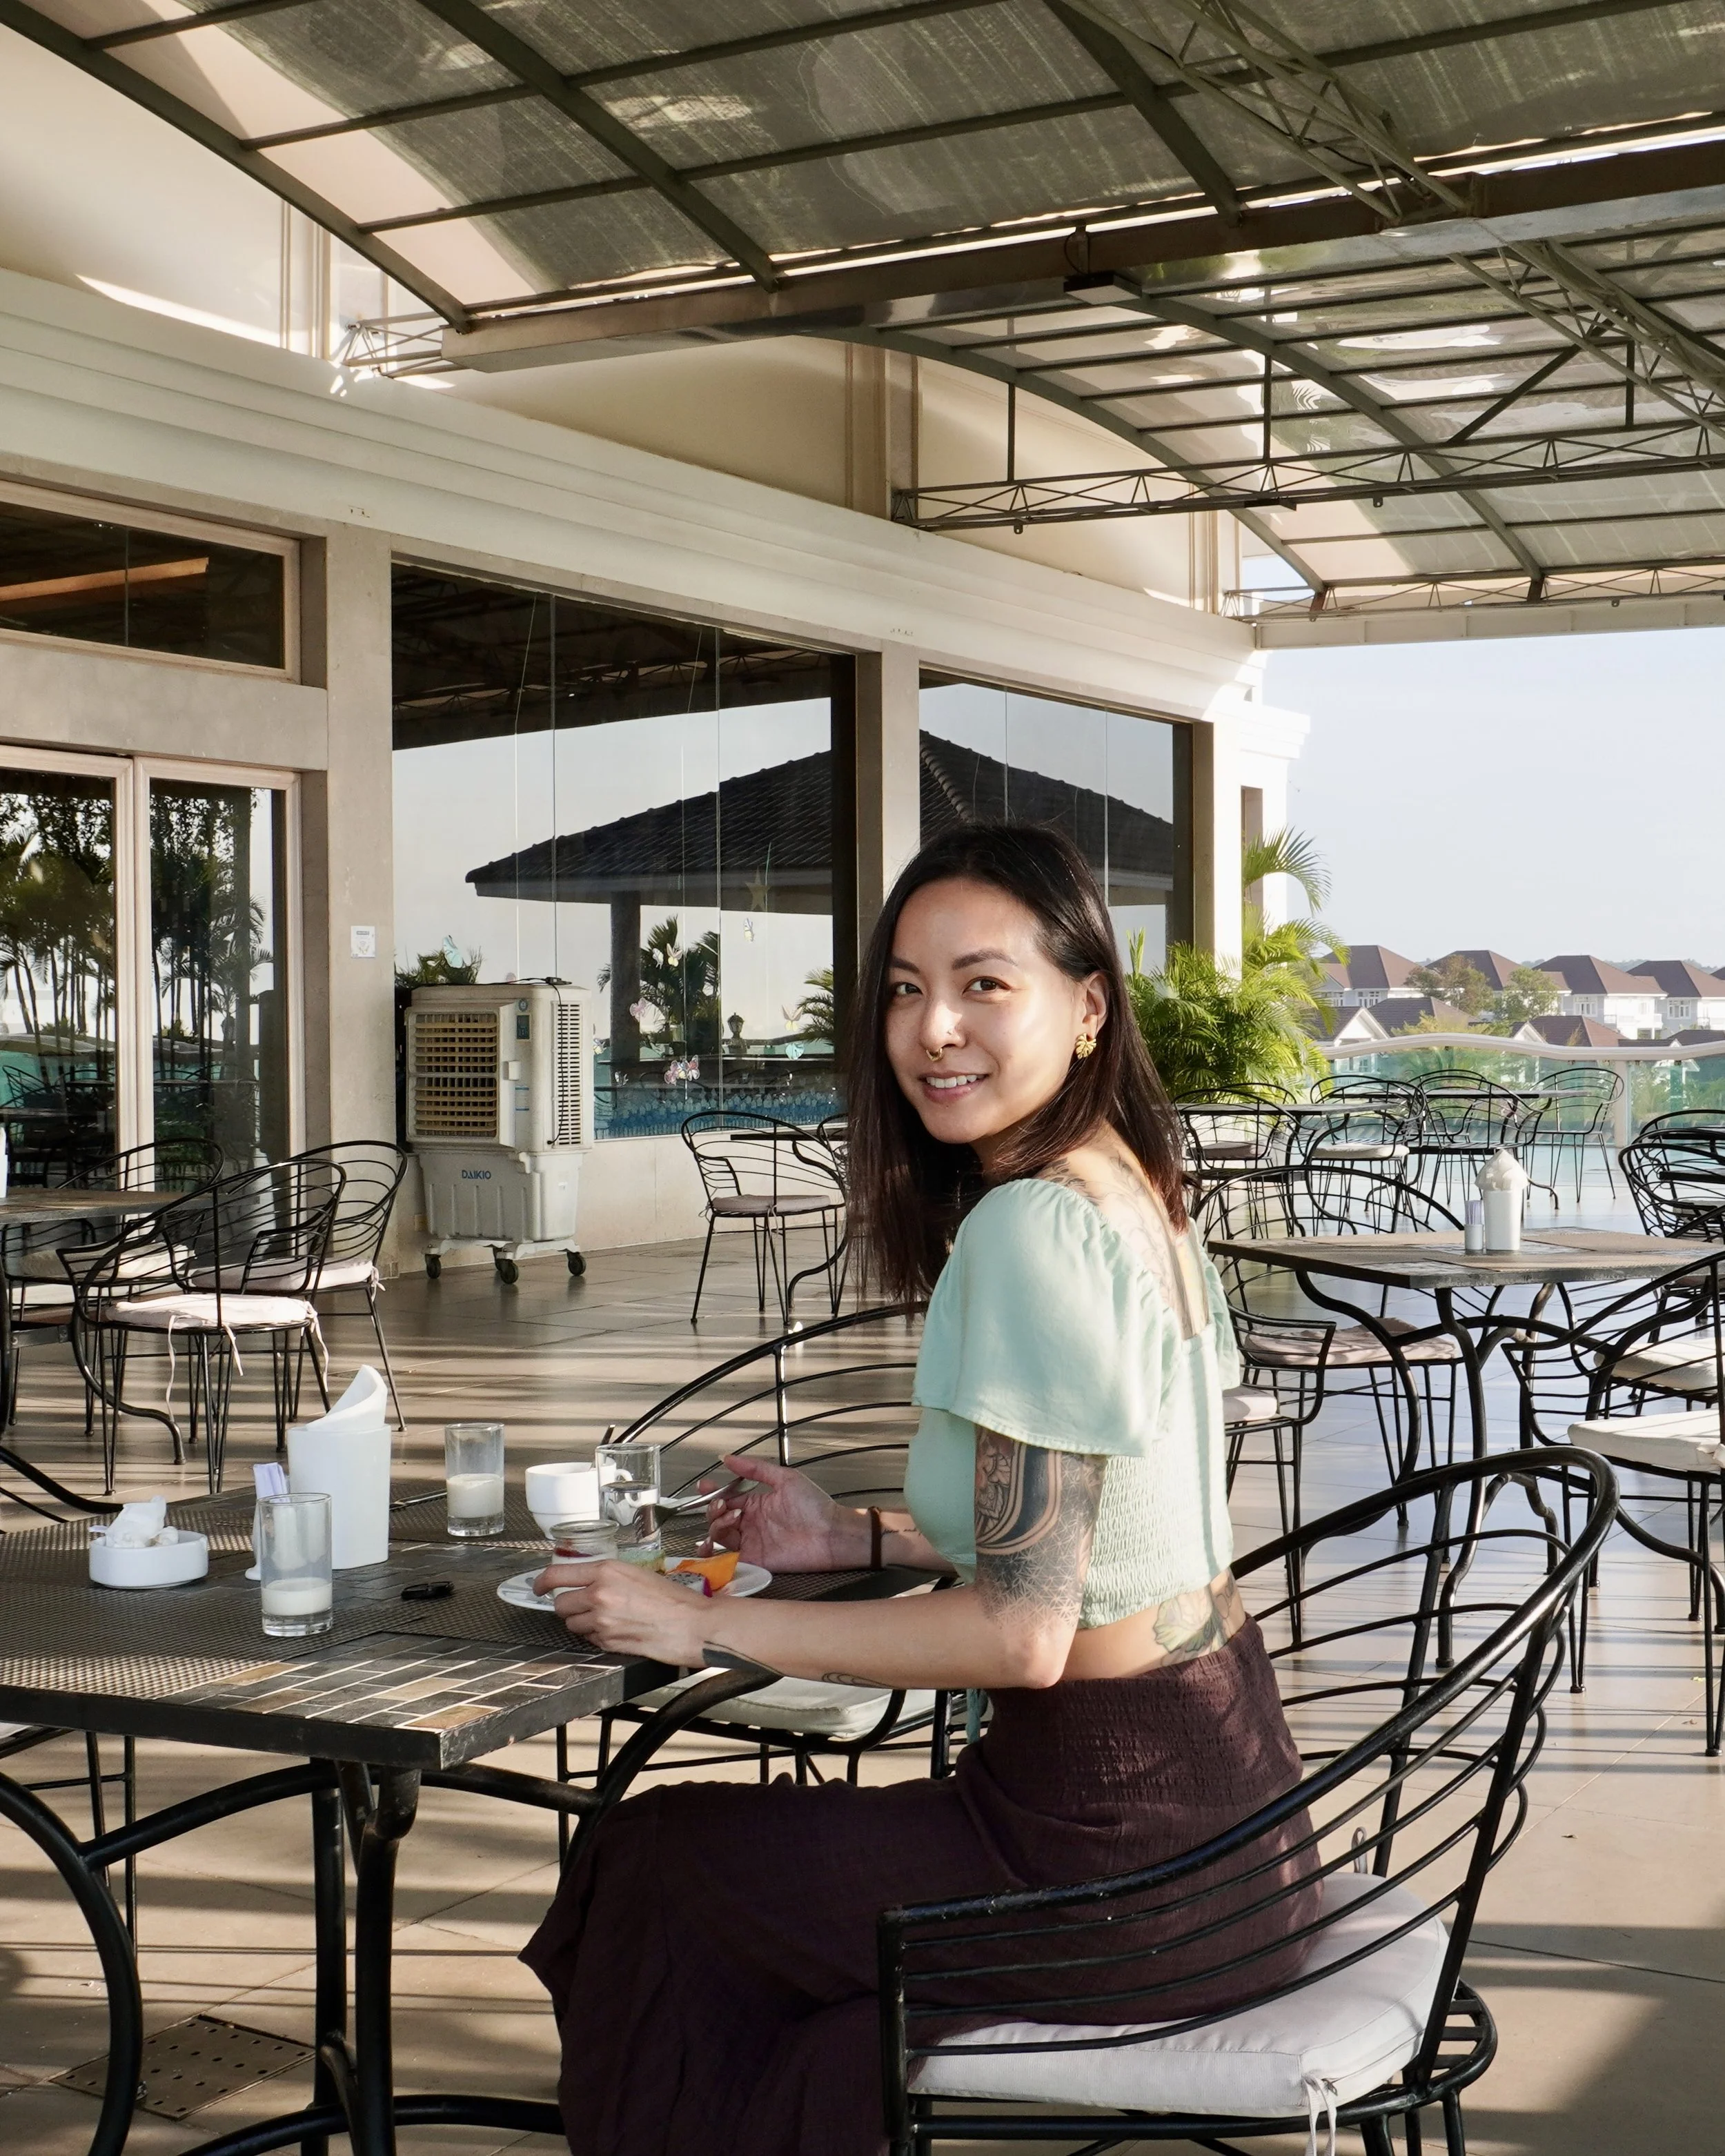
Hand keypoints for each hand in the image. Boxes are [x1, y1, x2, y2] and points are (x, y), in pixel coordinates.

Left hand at [533, 1558, 708, 1664]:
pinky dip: (598, 1637)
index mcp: (607, 1570)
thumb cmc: (674, 1599)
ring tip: (608, 1619)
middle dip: (569, 1607)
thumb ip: (608, 1577)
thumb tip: (588, 1583)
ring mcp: (601, 1621)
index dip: (542, 1582)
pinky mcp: (608, 1643)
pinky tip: (618, 1631)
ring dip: (583, 1623)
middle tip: (584, 1606)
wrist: (693, 1625)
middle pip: (560, 1604)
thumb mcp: (638, 1573)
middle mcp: (599, 1594)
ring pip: (572, 1625)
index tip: (538, 1586)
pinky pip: (590, 1640)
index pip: (557, 1574)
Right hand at [699, 1454, 860, 1571]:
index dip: (712, 1492)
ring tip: (732, 1520)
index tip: (704, 1486)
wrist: (831, 1534)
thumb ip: (755, 1469)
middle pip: (718, 1518)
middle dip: (713, 1509)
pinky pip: (728, 1559)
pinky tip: (710, 1546)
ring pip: (719, 1536)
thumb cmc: (814, 1506)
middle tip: (722, 1504)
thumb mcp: (785, 1479)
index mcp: (756, 1503)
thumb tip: (728, 1457)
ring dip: (717, 1527)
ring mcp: (751, 1542)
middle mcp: (750, 1523)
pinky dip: (714, 1555)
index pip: (726, 1498)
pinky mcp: (754, 1561)